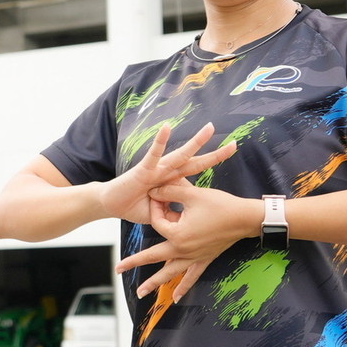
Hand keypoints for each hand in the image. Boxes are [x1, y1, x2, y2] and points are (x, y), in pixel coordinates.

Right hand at [102, 123, 235, 225]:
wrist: (111, 204)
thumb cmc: (135, 206)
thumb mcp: (160, 213)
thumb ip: (173, 212)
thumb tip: (187, 218)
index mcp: (173, 181)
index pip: (197, 171)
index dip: (213, 166)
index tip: (231, 163)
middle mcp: (168, 172)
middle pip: (196, 161)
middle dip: (215, 154)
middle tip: (235, 144)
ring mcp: (158, 169)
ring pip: (180, 154)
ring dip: (196, 142)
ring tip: (210, 129)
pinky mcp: (144, 169)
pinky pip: (153, 154)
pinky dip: (160, 141)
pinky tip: (167, 128)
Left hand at [116, 180, 260, 299]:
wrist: (245, 218)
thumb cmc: (220, 204)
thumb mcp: (192, 194)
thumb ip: (170, 190)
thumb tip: (152, 190)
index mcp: (178, 234)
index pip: (158, 222)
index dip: (156, 208)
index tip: (159, 195)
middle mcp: (183, 249)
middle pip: (153, 256)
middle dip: (134, 262)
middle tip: (118, 269)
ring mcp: (193, 257)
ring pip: (169, 272)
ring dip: (154, 282)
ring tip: (140, 293)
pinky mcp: (204, 259)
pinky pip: (191, 276)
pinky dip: (184, 287)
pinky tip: (175, 299)